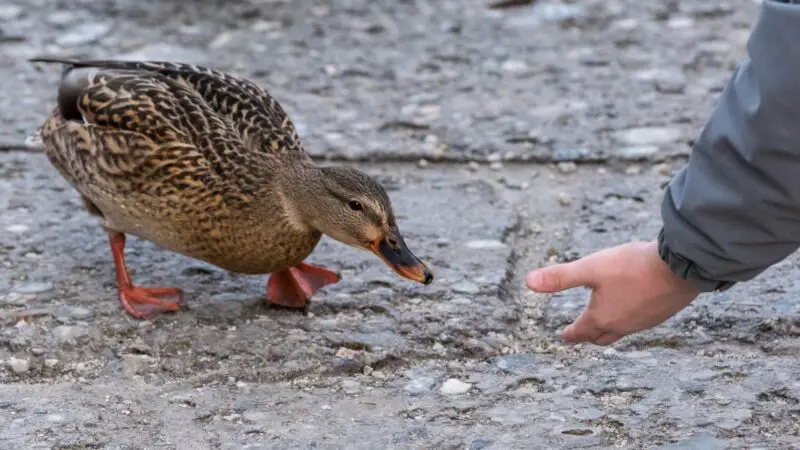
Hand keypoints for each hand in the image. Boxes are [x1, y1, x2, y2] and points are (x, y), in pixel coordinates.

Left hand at [525, 240, 699, 344]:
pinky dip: (629, 320)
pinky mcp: (662, 313)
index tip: (564, 335)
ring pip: (622, 331)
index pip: (581, 331)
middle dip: (588, 335)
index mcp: (602, 317)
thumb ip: (560, 276)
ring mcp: (644, 322)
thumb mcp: (591, 267)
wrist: (680, 266)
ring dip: (609, 329)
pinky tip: (633, 309)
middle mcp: (623, 325)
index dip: (570, 333)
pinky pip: (640, 323)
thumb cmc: (633, 266)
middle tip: (581, 334)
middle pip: (601, 336)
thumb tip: (529, 282)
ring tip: (604, 323)